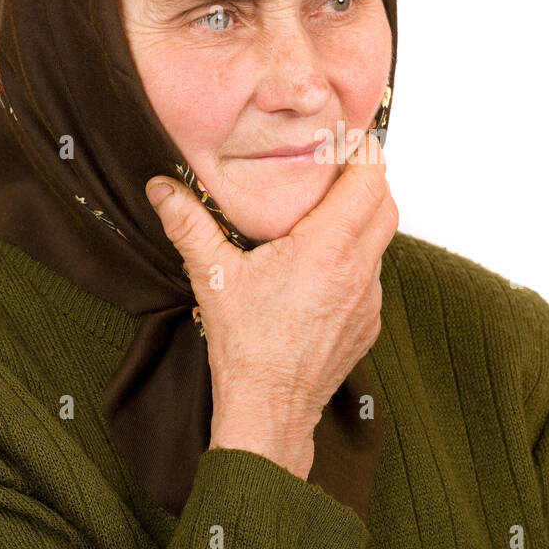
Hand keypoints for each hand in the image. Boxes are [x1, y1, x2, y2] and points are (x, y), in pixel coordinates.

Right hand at [144, 130, 396, 479]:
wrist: (269, 411)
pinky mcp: (369, 322)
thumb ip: (189, 224)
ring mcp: (369, 299)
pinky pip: (372, 276)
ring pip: (382, 241)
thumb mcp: (213, 276)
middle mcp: (358, 270)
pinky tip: (321, 264)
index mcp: (328, 248)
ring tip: (325, 212)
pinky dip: (356, 258)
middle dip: (367, 179)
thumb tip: (163, 189)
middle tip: (337, 166)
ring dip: (362, 220)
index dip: (363, 152)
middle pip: (385, 204)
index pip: (370, 180)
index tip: (347, 138)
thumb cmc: (246, 348)